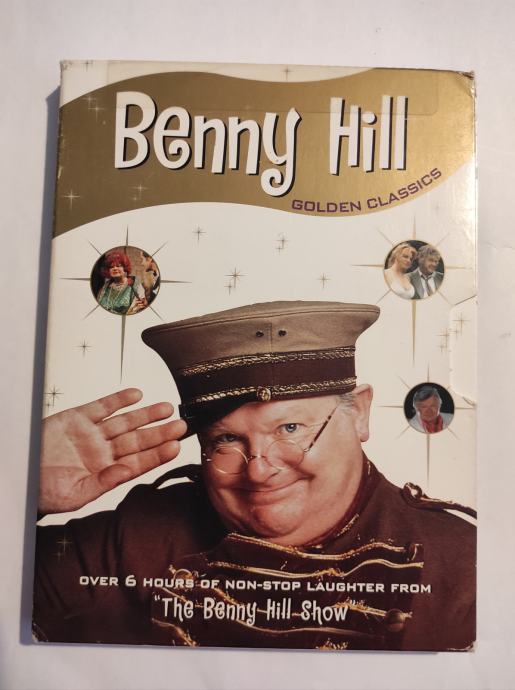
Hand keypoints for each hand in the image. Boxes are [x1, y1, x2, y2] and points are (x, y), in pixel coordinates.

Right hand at [39, 388, 186, 513]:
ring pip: (125, 421)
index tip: (175, 446)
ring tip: (166, 408)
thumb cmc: (45, 492)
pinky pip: (102, 406)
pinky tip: (136, 394)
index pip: (138, 462)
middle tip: (181, 425)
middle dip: (160, 432)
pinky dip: (118, 399)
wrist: (19, 478)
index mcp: (105, 472)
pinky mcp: (77, 418)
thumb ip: (103, 482)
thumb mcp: (75, 494)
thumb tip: (126, 471)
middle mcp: (102, 451)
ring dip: (146, 414)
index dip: (157, 453)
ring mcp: (91, 434)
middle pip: (137, 439)